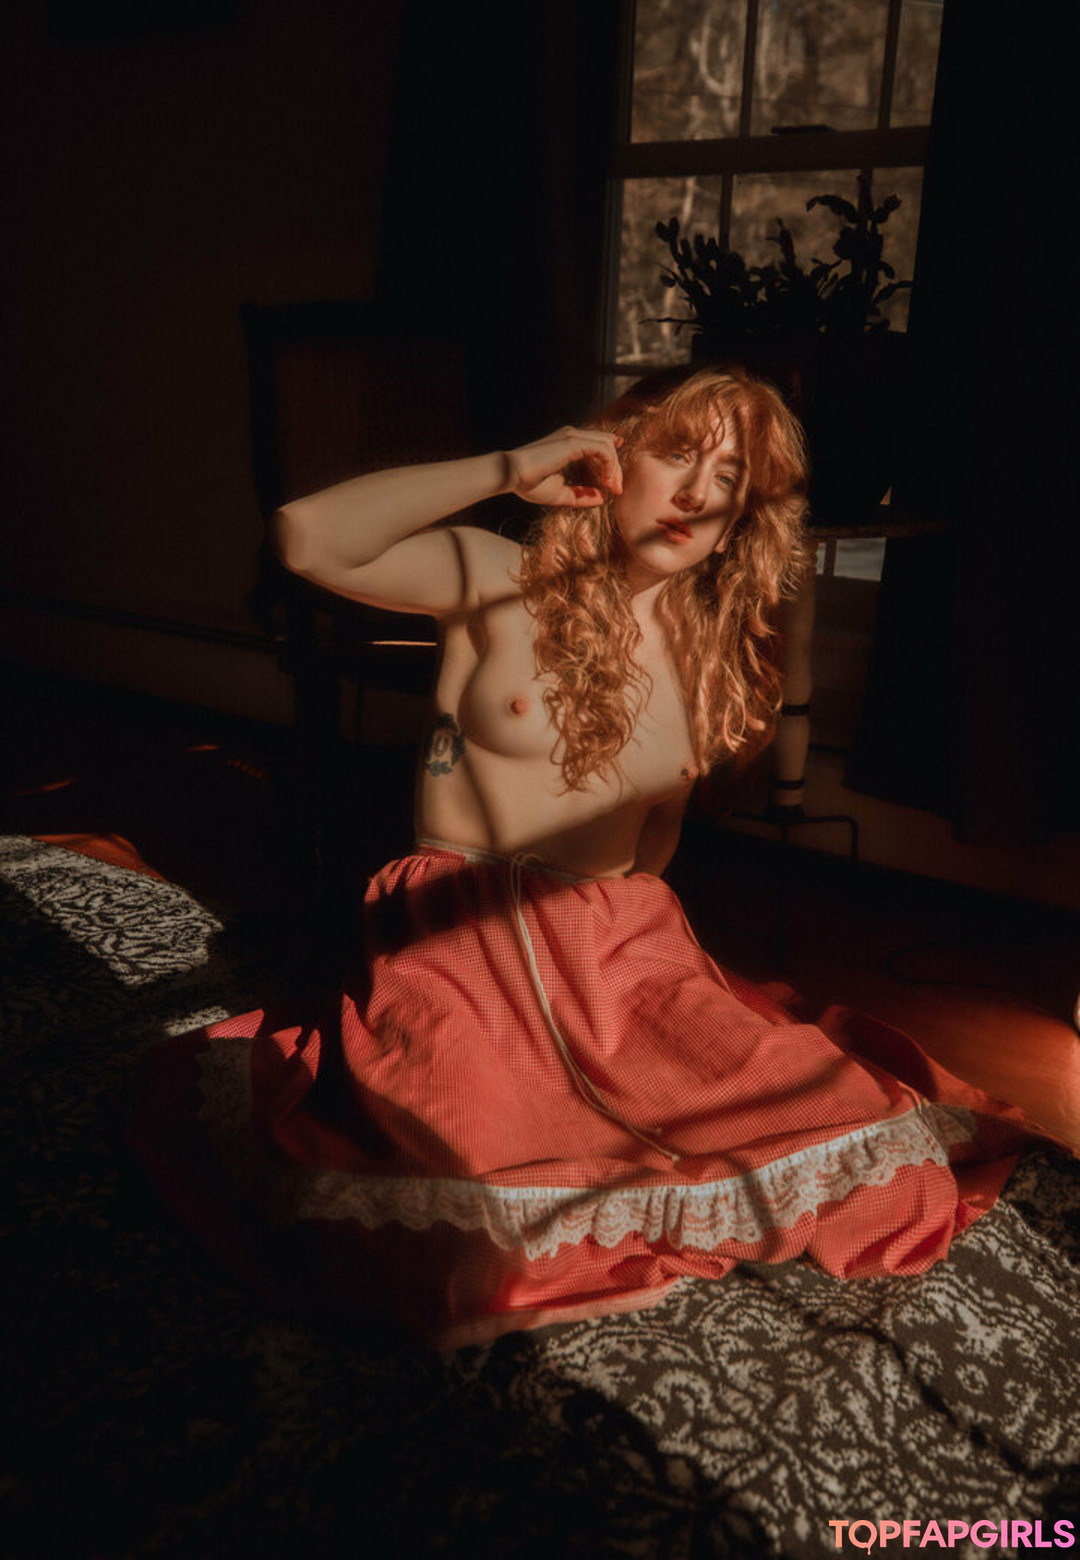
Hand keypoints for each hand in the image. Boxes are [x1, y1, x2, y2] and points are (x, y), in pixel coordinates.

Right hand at [503, 427, 623, 507]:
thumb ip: (581, 496)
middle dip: (617, 467)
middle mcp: (572, 435)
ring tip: (613, 487)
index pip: (598, 442)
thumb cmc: (529, 483)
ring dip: (615, 468)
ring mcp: (573, 436)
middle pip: (607, 443)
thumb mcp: (561, 494)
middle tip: (617, 489)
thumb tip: (602, 498)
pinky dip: (610, 465)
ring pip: (608, 445)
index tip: (615, 480)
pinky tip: (607, 481)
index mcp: (568, 443)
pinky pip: (603, 450)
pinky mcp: (574, 442)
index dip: (613, 457)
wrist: (511, 475)